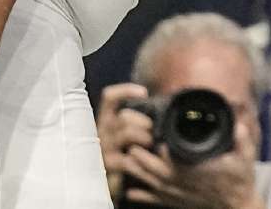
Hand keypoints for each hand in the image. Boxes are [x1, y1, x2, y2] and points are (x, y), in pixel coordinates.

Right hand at [96, 83, 152, 201]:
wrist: (114, 179)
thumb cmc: (128, 148)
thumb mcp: (130, 130)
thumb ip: (141, 117)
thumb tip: (168, 101)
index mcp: (107, 118)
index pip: (110, 97)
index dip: (125, 91)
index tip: (144, 93)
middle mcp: (102, 130)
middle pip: (124, 117)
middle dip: (143, 122)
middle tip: (152, 130)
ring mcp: (105, 148)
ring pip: (127, 134)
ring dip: (144, 137)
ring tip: (151, 144)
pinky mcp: (109, 165)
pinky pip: (128, 159)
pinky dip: (141, 159)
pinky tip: (146, 160)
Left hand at [121, 121, 264, 208]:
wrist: (236, 206)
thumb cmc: (239, 181)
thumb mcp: (246, 158)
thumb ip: (242, 140)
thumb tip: (240, 124)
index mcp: (195, 169)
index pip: (171, 156)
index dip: (158, 145)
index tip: (150, 132)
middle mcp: (181, 182)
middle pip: (153, 168)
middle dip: (140, 154)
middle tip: (131, 140)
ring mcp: (176, 194)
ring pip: (149, 182)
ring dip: (135, 172)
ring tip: (126, 159)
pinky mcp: (175, 202)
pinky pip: (152, 199)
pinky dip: (139, 196)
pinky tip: (130, 192)